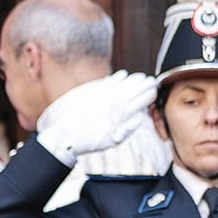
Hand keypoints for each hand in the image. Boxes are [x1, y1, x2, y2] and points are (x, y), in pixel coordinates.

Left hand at [35, 70, 157, 159]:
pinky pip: (108, 80)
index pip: (142, 99)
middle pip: (134, 88)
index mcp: (121, 113)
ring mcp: (102, 94)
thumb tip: (140, 116)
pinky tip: (122, 75)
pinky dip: (117, 77)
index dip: (150, 94)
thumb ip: (128, 128)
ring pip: (123, 82)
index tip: (154, 91)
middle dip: (144, 84)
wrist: (62, 137)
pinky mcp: (90, 90)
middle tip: (150, 82)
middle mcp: (113, 100)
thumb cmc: (88, 142)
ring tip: (139, 78)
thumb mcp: (112, 140)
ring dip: (132, 79)